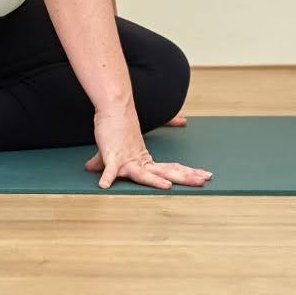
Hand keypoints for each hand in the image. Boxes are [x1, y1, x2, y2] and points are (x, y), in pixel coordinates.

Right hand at [84, 104, 211, 189]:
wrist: (113, 108)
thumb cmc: (116, 130)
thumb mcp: (116, 150)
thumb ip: (107, 163)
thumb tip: (91, 167)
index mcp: (146, 160)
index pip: (171, 168)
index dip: (187, 173)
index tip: (204, 176)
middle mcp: (141, 161)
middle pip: (167, 172)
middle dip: (185, 177)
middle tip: (205, 179)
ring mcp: (127, 159)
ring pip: (143, 174)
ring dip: (155, 181)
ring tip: (166, 186)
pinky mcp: (112, 156)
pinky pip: (109, 169)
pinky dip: (107, 176)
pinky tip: (104, 185)